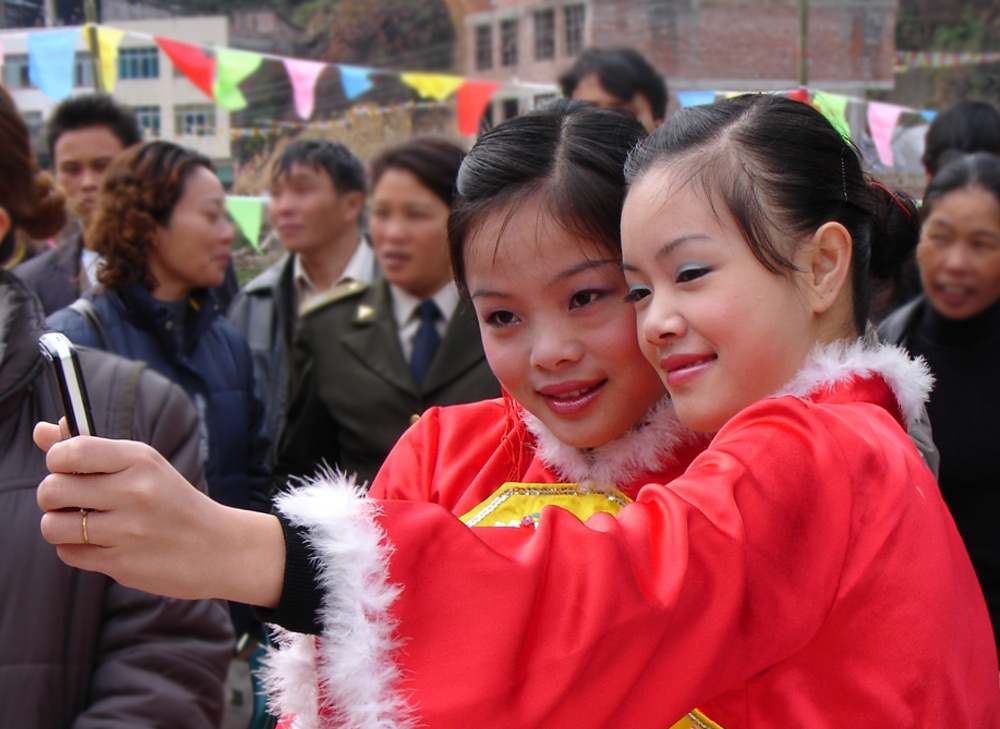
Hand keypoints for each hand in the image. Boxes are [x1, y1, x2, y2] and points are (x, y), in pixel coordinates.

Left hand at [35, 420, 284, 606]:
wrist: (217, 547)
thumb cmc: (173, 502)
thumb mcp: (143, 466)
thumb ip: (90, 449)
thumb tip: (42, 430)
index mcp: (140, 460)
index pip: (70, 451)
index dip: (56, 460)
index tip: (67, 468)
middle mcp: (135, 492)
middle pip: (51, 489)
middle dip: (52, 496)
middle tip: (72, 500)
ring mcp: (128, 530)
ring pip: (52, 525)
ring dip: (59, 526)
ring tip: (82, 524)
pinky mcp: (122, 563)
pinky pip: (68, 554)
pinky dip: (76, 549)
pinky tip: (100, 544)